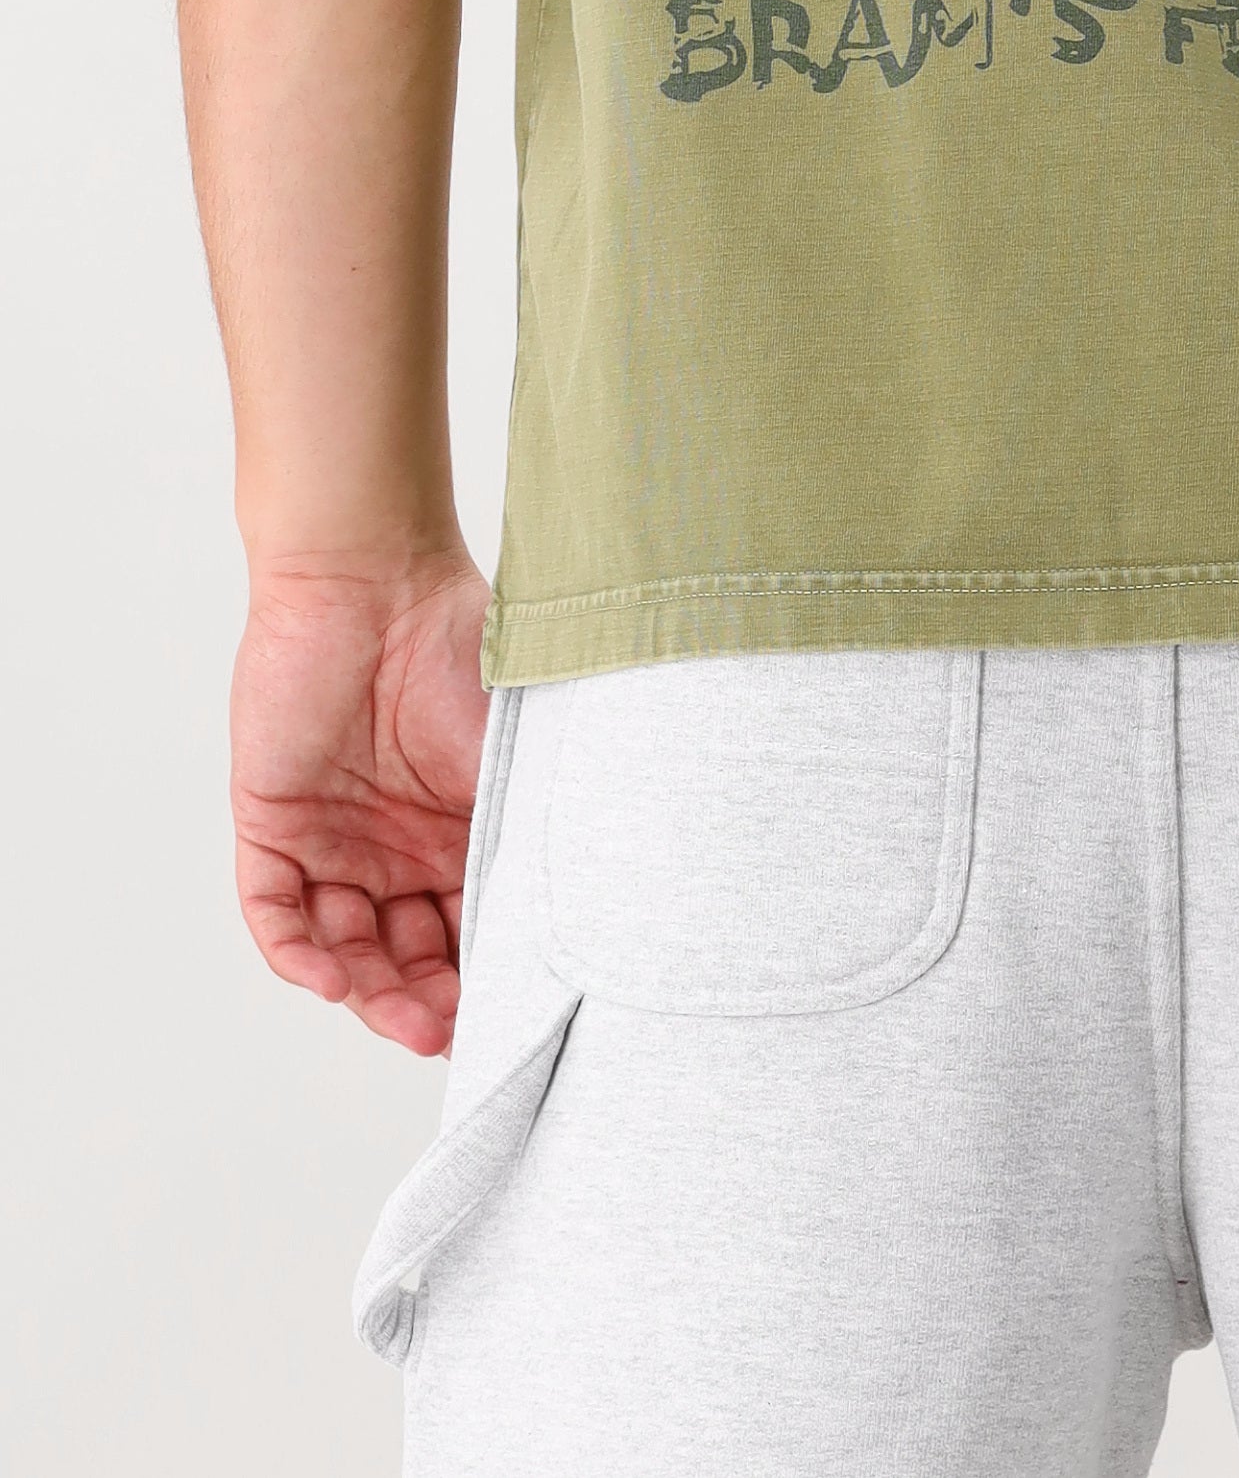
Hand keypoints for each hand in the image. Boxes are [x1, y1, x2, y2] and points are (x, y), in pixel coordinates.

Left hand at [230, 553, 490, 1056]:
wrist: (376, 580)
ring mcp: (331, 837)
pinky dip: (298, 952)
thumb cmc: (462, 648)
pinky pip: (274, 910)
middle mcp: (395, 845)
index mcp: (458, 830)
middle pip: (404, 955)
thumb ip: (539, 824)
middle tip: (441, 1032)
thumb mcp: (519, 751)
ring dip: (366, 990)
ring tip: (395, 1015)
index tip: (504, 1019)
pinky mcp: (271, 821)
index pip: (466, 930)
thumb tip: (594, 915)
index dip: (480, 983)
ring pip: (341, 946)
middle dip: (422, 1003)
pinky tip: (331, 978)